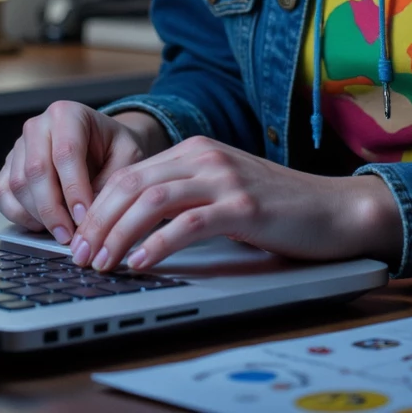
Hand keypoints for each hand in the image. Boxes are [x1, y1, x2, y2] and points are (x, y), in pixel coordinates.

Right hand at [0, 102, 169, 243]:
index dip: (74, 188)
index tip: (84, 217)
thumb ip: (111, 181)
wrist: (100, 143)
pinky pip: (3, 194)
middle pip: (36, 170)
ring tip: (62, 231)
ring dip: (38, 215)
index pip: (66, 152)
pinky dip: (19, 216)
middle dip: (53, 209)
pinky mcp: (8, 167)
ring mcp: (19, 146)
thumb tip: (90, 215)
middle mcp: (38, 126)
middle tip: (69, 235)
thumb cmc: (113, 147)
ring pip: (18, 185)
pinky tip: (42, 225)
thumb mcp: (127, 156)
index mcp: (68, 114)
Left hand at [67, 135, 403, 272]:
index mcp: (197, 150)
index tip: (79, 239)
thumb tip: (132, 225)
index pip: (130, 173)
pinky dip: (158, 244)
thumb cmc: (277, 207)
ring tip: (102, 263)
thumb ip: (185, 196)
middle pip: (133, 184)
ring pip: (152, 200)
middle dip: (98, 222)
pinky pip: (188, 223)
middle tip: (81, 255)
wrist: (331, 208)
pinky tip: (142, 262)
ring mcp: (225, 178)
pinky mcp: (243, 206)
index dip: (98, 207)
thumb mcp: (223, 190)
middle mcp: (206, 156)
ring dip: (119, 234)